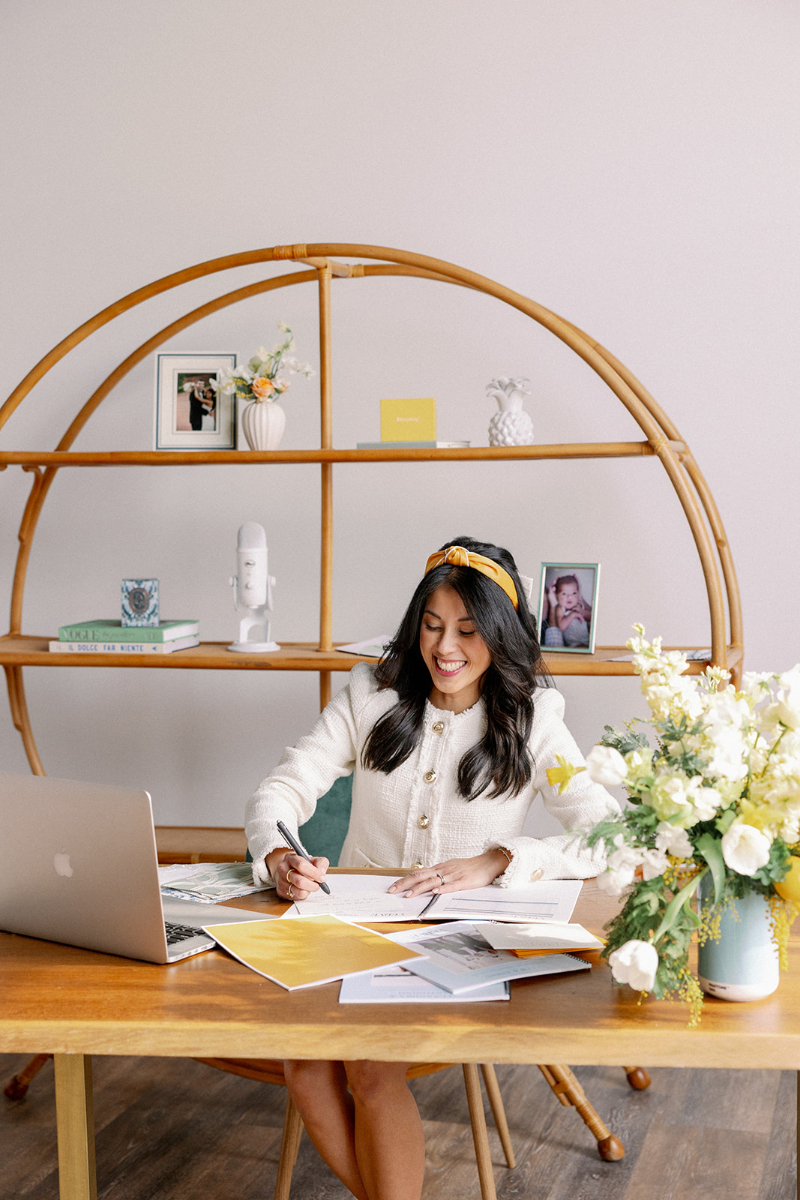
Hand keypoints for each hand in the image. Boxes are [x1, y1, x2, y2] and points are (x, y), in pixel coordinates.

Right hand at [267, 848, 329, 901]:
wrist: (288, 871)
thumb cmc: (303, 865)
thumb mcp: (313, 860)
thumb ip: (321, 863)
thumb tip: (322, 872)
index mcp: (290, 858)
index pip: (301, 865)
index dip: (314, 873)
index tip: (323, 878)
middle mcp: (283, 869)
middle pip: (299, 881)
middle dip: (313, 885)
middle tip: (319, 885)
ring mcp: (281, 881)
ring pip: (299, 891)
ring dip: (309, 890)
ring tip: (311, 886)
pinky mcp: (281, 891)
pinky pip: (297, 897)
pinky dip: (304, 894)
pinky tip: (304, 889)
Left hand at [386, 850, 508, 897]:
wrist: (488, 862)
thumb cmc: (469, 867)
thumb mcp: (450, 869)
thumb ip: (438, 875)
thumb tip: (424, 883)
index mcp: (439, 868)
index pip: (417, 873)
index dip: (404, 880)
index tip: (392, 887)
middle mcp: (443, 870)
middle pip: (420, 876)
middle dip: (405, 884)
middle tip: (392, 891)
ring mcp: (453, 875)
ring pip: (433, 881)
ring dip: (419, 889)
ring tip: (408, 895)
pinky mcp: (464, 881)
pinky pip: (452, 886)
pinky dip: (443, 889)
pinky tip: (435, 892)